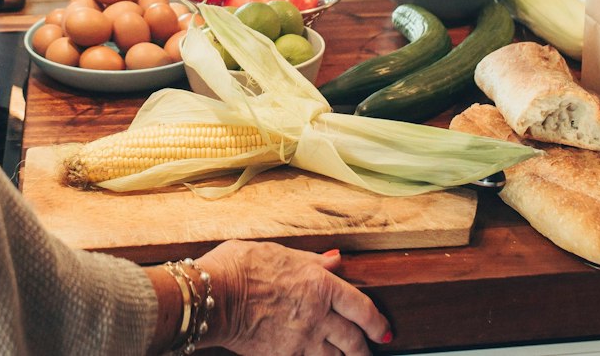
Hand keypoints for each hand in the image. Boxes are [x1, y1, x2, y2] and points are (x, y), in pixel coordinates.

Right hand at [199, 241, 390, 355]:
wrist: (215, 297)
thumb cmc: (242, 266)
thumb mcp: (281, 253)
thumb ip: (311, 261)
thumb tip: (336, 260)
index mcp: (319, 284)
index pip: (361, 306)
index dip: (377, 321)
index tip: (384, 330)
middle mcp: (317, 315)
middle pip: (352, 340)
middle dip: (365, 349)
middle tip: (371, 352)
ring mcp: (301, 340)